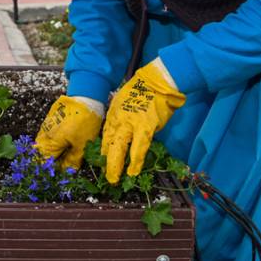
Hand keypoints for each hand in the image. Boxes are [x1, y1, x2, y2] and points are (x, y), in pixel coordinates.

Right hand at [35, 95, 103, 168]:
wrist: (86, 98)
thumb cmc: (85, 122)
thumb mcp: (83, 145)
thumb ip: (72, 160)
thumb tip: (66, 171)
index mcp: (51, 142)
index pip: (44, 161)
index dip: (49, 169)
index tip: (56, 174)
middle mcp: (45, 133)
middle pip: (40, 151)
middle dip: (47, 160)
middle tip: (58, 165)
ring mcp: (46, 124)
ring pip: (43, 142)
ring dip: (49, 150)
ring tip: (61, 154)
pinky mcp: (50, 117)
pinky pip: (47, 133)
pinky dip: (52, 140)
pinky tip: (62, 142)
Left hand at [102, 59, 185, 182]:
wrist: (157, 82)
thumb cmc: (143, 90)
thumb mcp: (124, 100)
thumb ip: (122, 115)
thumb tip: (124, 130)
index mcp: (114, 113)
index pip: (106, 135)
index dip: (104, 150)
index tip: (104, 161)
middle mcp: (118, 119)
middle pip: (108, 143)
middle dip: (106, 161)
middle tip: (105, 176)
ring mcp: (130, 124)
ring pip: (119, 148)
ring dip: (116, 165)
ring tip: (115, 178)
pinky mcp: (145, 127)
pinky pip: (139, 148)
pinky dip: (135, 161)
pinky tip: (133, 171)